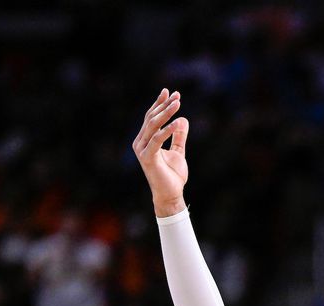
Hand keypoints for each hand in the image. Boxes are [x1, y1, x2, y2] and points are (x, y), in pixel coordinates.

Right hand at [133, 89, 189, 215]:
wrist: (170, 195)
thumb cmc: (172, 176)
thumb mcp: (178, 152)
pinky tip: (177, 122)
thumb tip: (183, 120)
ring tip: (178, 103)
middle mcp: (140, 142)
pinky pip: (157, 139)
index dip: (160, 104)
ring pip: (153, 126)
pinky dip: (167, 130)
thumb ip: (179, 137)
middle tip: (177, 95)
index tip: (170, 92)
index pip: (152, 118)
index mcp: (146, 140)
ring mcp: (142, 150)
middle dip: (164, 105)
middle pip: (152, 119)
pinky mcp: (147, 157)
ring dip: (166, 113)